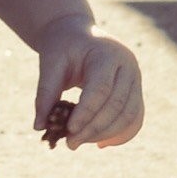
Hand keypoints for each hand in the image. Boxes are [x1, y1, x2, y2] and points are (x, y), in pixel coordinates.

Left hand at [33, 19, 143, 147]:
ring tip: (79, 142)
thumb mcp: (50, 63)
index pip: (101, 88)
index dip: (86, 113)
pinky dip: (120, 134)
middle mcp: (128, 65)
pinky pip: (135, 118)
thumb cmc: (62, 47)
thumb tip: (39, 126)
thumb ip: (46, 93)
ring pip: (130, 115)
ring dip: (106, 134)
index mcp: (107, 53)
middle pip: (118, 105)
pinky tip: (100, 144)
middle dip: (94, 129)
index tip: (68, 131)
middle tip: (70, 144)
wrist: (77, 34)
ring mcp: (136, 78)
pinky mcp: (136, 90)